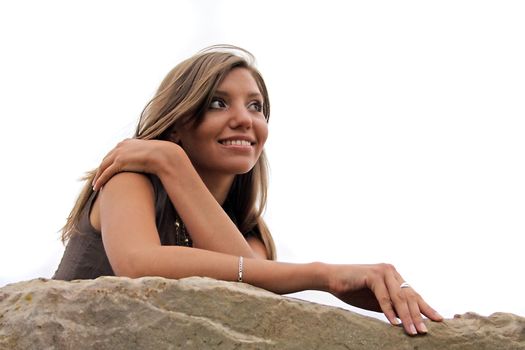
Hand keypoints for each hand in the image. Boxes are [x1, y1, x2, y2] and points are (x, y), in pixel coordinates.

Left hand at [92, 139, 181, 190]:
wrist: (163, 155)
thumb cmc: (160, 156)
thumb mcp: (149, 154)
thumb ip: (143, 156)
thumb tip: (146, 162)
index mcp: (127, 142)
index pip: (113, 153)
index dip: (108, 162)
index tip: (106, 170)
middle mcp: (120, 146)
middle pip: (106, 159)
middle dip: (101, 170)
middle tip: (97, 179)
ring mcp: (119, 153)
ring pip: (103, 166)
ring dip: (98, 177)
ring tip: (96, 186)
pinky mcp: (119, 162)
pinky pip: (106, 173)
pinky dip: (100, 180)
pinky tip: (98, 187)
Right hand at [327, 263, 442, 334]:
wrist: (330, 278)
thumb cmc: (352, 290)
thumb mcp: (376, 301)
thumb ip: (391, 306)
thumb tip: (408, 321)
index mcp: (394, 276)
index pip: (413, 294)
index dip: (425, 308)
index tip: (438, 320)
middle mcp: (391, 271)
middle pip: (409, 296)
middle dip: (418, 316)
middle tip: (424, 332)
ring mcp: (382, 271)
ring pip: (399, 297)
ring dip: (406, 316)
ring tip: (413, 331)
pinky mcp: (372, 275)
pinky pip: (384, 296)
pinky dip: (389, 310)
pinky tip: (394, 323)